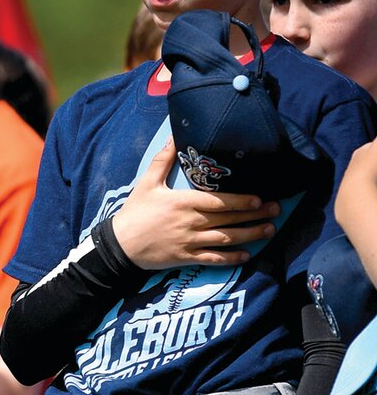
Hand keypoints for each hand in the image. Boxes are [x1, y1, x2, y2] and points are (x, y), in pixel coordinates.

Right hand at [113, 139, 279, 268]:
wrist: (119, 245)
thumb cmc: (134, 212)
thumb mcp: (147, 182)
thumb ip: (164, 159)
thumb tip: (175, 136)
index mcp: (183, 202)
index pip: (218, 201)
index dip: (241, 201)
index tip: (259, 199)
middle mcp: (190, 223)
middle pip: (228, 219)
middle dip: (254, 215)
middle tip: (276, 210)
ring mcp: (189, 242)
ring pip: (225, 239)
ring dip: (249, 235)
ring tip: (269, 230)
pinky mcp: (186, 258)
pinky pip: (213, 259)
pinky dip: (231, 258)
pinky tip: (246, 255)